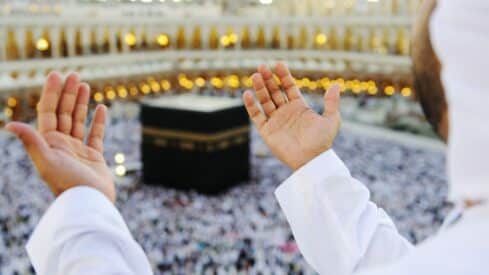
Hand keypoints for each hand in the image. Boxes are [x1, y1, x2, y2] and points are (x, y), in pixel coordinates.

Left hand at [5, 72, 114, 201]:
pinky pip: (96, 134)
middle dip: (68, 93)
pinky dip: (99, 121)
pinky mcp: (94, 157)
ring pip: (78, 120)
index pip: (49, 112)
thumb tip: (9, 124)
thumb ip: (31, 141)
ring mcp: (78, 150)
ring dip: (81, 103)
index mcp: (49, 143)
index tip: (57, 75)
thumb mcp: (46, 161)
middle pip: (64, 113)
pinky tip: (102, 108)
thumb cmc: (67, 184)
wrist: (89, 203)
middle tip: (74, 74)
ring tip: (85, 85)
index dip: (52, 93)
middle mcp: (62, 144)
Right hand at [243, 62, 340, 170]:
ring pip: (265, 101)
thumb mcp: (331, 119)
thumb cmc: (322, 142)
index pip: (289, 87)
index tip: (279, 64)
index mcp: (299, 107)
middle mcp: (286, 112)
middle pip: (275, 91)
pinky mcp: (267, 131)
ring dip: (260, 88)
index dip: (284, 75)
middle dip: (269, 79)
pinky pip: (256, 116)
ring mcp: (276, 121)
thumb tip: (336, 84)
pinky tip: (247, 94)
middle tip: (262, 66)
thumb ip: (331, 102)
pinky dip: (251, 105)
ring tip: (256, 75)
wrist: (311, 160)